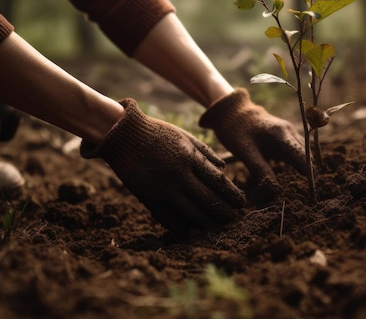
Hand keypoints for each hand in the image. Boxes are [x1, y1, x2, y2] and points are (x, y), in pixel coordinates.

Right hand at [81, 98, 244, 234]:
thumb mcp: (184, 136)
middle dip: (223, 211)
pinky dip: (179, 226)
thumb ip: (205, 152)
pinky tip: (188, 232)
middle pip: (207, 199)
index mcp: (190, 157)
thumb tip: (224, 167)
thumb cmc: (157, 133)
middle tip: (233, 219)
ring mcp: (163, 187)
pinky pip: (167, 216)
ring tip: (216, 227)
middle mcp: (179, 174)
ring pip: (190, 211)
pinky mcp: (148, 196)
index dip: (232, 194)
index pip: (218, 181)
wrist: (123, 135)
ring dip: (206, 221)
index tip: (242, 203)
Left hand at [199, 88, 308, 183]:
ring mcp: (288, 131)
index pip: (304, 159)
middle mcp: (290, 132)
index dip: (308, 176)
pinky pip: (294, 149)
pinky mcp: (284, 133)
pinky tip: (282, 169)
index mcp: (283, 136)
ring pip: (301, 153)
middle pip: (306, 156)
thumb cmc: (236, 131)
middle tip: (298, 190)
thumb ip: (261, 170)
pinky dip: (292, 160)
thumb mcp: (246, 152)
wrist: (231, 110)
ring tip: (291, 182)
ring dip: (298, 167)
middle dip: (304, 173)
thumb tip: (275, 190)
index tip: (308, 191)